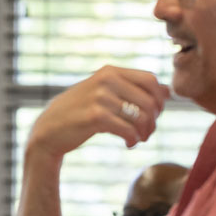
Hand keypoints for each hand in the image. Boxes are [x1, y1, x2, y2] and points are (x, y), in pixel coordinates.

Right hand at [27, 66, 169, 158]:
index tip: (154, 115)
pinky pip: (128, 129)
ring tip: (138, 139)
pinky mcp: (95, 116)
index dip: (160, 99)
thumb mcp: (102, 93)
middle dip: (154, 119)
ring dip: (145, 132)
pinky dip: (133, 139)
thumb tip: (168, 91)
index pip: (151, 80)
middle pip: (150, 100)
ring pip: (141, 116)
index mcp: (110, 71)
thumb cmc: (78, 113)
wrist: (48, 131)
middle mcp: (106, 79)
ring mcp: (100, 97)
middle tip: (147, 132)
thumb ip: (130, 89)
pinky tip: (128, 144)